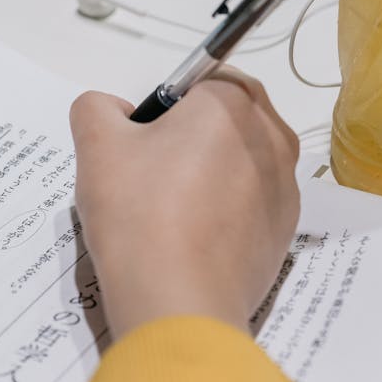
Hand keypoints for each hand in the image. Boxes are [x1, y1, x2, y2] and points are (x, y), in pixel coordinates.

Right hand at [69, 70, 299, 338]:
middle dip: (191, 135)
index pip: (200, 78)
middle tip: (149, 175)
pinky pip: (250, 203)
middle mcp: (273, 137)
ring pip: (240, 161)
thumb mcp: (96, 146)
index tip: (140, 141)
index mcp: (232, 103)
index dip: (165, 104)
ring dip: (209, 172)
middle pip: (227, 118)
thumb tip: (118, 112)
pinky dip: (223, 211)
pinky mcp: (285, 231)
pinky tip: (190, 240)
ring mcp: (285, 188)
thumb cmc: (138, 213)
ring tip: (167, 212)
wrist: (178, 303)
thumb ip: (97, 107)